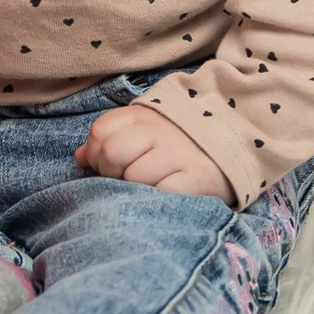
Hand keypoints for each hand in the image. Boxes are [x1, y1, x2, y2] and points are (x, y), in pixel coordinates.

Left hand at [78, 102, 235, 201]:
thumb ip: (110, 138)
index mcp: (142, 115)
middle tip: (127, 180)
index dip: (95, 154)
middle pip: (112, 153)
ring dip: (138, 189)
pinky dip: (159, 198)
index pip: (100, 132)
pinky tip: (168, 195)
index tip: (108, 165)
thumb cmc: (178, 141)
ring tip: (152, 187)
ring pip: (134, 177)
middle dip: (112, 173)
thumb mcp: (144, 130)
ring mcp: (178, 153)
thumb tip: (79, 158)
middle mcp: (159, 130)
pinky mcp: (197, 177)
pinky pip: (162, 193)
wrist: (234, 139)